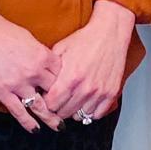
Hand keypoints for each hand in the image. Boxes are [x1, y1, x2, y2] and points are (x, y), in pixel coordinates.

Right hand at [0, 12, 62, 132]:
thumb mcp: (29, 38)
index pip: (62, 74)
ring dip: (51, 118)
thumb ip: (40, 53)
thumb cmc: (4, 32)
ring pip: (40, 106)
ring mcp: (18, 84)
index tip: (67, 89)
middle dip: (61, 100)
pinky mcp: (3, 92)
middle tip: (67, 110)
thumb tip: (47, 64)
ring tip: (59, 127)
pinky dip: (28, 123)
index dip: (65, 82)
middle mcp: (34, 71)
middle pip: (54, 91)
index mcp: (42, 56)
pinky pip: (19, 112)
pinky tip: (35, 130)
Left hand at [45, 0, 133, 122]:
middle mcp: (85, 88)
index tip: (47, 97)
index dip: (46, 102)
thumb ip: (49, 69)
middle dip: (58, 107)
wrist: (110, 33)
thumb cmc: (85, 40)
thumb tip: (39, 84)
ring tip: (73, 99)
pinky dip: (90, 111)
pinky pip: (97, 114)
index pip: (51, 104)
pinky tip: (86, 101)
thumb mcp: (61, 49)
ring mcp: (99, 92)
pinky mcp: (111, 93)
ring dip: (74, 110)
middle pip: (64, 113)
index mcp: (70, 77)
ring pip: (80, 116)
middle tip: (59, 98)